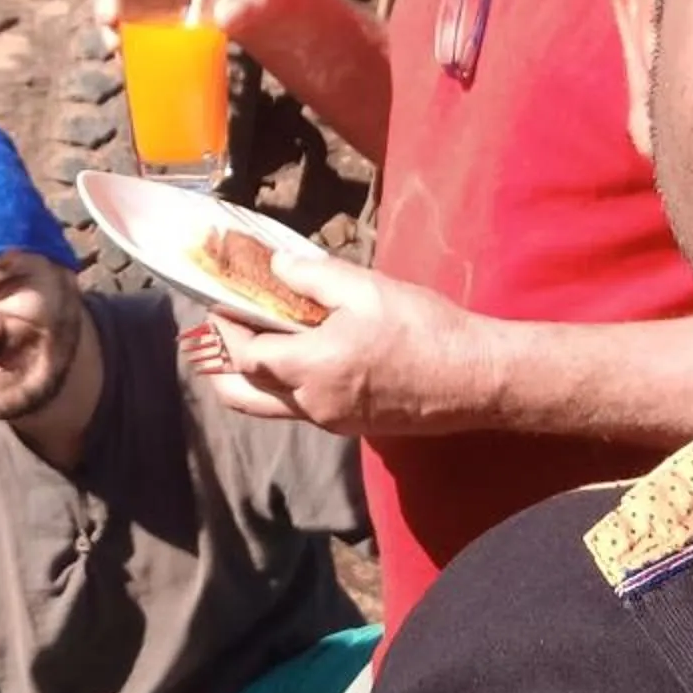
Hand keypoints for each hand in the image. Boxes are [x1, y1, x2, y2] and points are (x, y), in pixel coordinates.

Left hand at [189, 255, 496, 438]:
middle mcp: (313, 403)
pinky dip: (285, 386)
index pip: (245, 355)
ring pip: (272, 406)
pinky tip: (298, 358)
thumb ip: (311, 276)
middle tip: (217, 336)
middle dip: (222, 365)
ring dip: (251, 379)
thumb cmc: (425, 329)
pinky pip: (302, 409)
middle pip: (245, 394)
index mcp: (312, 367)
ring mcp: (332, 420)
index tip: (219, 303)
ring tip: (248, 346)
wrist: (475, 378)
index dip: (226, 330)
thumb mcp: (366, 288)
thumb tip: (273, 266)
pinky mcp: (352, 426)